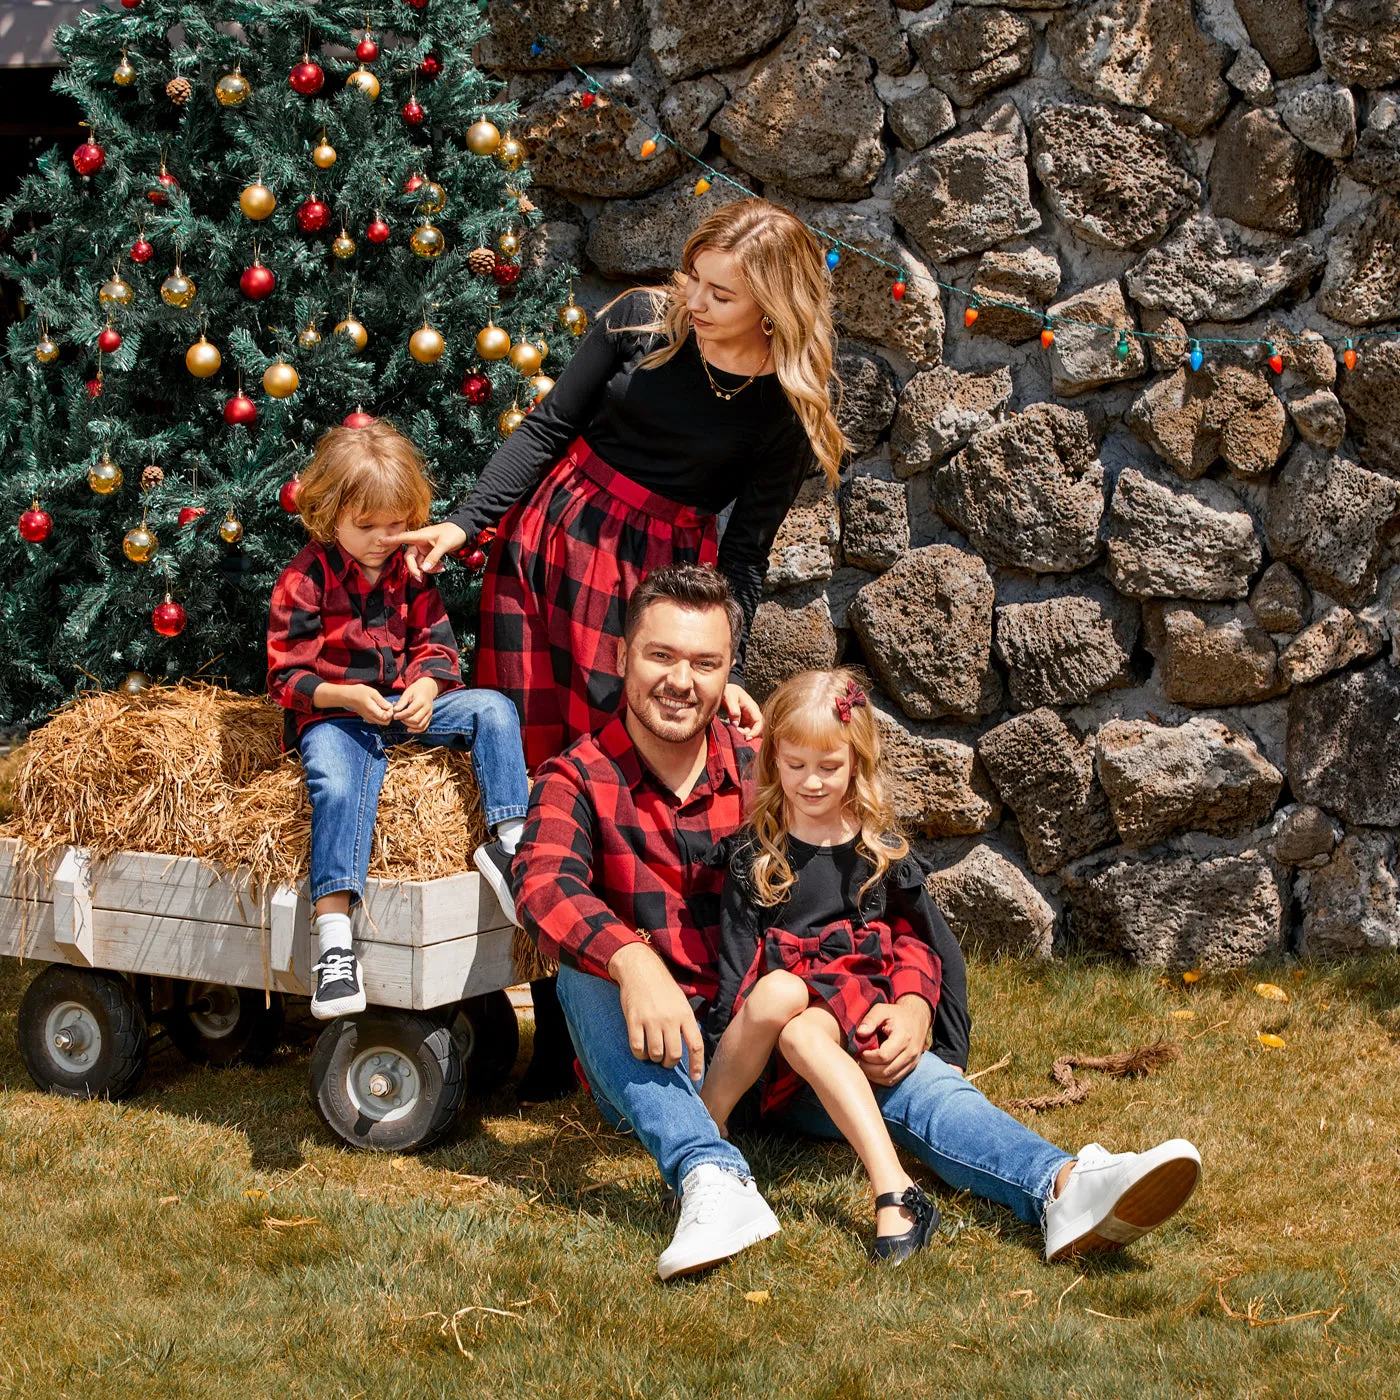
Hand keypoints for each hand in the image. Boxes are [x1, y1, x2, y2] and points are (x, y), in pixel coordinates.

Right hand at [342, 684, 394, 725]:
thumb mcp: (373, 693)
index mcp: (372, 711)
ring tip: (382, 705)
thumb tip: (390, 707)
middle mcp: (370, 718)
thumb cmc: (359, 692)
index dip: (391, 711)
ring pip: (383, 722)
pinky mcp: (368, 719)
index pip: (386, 718)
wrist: (348, 696)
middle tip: (387, 705)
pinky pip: (378, 720)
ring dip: (386, 715)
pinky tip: (379, 707)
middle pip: (386, 722)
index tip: (389, 704)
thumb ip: (382, 701)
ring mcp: (369, 719)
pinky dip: (381, 715)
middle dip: (389, 714)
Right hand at [383, 522, 467, 581]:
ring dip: (427, 569)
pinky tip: (442, 567)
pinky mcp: (430, 553)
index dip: (391, 540)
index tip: (380, 541)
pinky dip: (432, 568)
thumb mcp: (444, 545)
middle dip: (414, 568)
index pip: (402, 538)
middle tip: (420, 578)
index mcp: (420, 536)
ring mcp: (425, 549)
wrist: (464, 531)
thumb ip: (434, 557)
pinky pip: (426, 564)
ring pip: (419, 563)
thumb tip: (423, 569)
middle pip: (409, 557)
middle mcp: (420, 542)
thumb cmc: (453, 533)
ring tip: (440, 569)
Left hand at [392, 677, 438, 733]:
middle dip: (405, 720)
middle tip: (399, 717)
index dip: (402, 715)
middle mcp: (427, 708)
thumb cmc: (416, 690)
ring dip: (410, 725)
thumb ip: (401, 702)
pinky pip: (424, 727)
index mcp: (421, 701)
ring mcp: (429, 714)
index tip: (395, 716)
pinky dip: (416, 730)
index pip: (411, 711)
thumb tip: (395, 710)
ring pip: (420, 725)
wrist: (428, 688)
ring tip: (403, 720)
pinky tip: (408, 729)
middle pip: (416, 720)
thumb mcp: (407, 693)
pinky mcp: (429, 717)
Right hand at [608, 942, 704, 1081]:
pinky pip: (637, 1048)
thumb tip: (689, 1049)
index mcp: (685, 1014)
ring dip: (654, 1059)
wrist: (640, 968)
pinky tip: (640, 1050)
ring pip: (655, 1054)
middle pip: (673, 1054)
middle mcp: (670, 1019)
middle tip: (665, 1061)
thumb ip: (685, 1023)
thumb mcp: (681, 1002)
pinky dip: (639, 1054)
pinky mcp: (634, 1020)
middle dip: (669, 1063)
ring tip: (652, 1053)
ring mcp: (651, 1020)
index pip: (696, 1045)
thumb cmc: (663, 987)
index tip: (693, 1079)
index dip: (696, 1065)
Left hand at [722, 683, 763, 739]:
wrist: (725, 689)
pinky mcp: (743, 721)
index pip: (760, 721)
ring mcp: (748, 717)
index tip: (747, 737)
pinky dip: (740, 733)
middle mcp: (752, 713)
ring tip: (733, 733)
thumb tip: (736, 724)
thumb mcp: (730, 698)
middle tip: (737, 736)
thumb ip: (734, 711)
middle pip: (756, 728)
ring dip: (743, 734)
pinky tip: (732, 733)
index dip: (756, 731)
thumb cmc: (728, 691)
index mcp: (752, 707)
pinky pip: (745, 730)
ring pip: (750, 730)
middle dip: (748, 734)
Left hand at [857, 995, 931, 1086]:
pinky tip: (872, 1070)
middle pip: (886, 1071)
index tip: (860, 1051)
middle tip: (857, 1060)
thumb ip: (870, 1020)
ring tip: (863, 1065)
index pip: (883, 1056)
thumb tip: (860, 1033)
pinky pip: (894, 1080)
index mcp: (903, 1038)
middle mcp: (910, 1053)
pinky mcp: (911, 1067)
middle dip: (868, 1069)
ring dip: (873, 1076)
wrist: (916, 1017)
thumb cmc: (896, 1014)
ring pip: (890, 1079)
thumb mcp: (882, 1009)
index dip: (868, 1057)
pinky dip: (881, 1079)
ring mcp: (912, 1062)